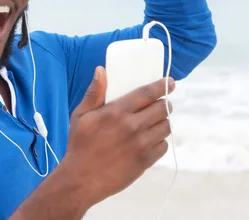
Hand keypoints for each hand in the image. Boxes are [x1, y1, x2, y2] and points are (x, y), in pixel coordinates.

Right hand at [62, 67, 173, 207]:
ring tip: (153, 122)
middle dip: (164, 103)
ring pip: (166, 126)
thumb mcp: (80, 115)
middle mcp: (133, 127)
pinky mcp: (145, 161)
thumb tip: (101, 70)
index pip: (147, 93)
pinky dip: (159, 140)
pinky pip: (163, 146)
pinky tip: (148, 139)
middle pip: (162, 109)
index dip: (161, 86)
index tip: (169, 82)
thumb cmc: (79, 145)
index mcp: (117, 112)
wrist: (82, 179)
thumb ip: (94, 92)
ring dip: (162, 121)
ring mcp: (141, 145)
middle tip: (159, 104)